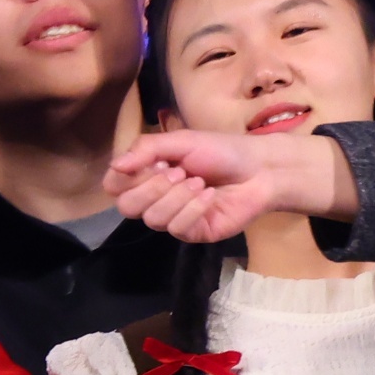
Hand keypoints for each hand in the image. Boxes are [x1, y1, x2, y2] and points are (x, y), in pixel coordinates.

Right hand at [106, 127, 358, 242]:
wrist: (260, 169)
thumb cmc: (221, 151)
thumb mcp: (181, 141)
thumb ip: (146, 149)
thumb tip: (115, 165)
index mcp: (147, 175)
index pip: (114, 186)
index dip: (127, 177)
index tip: (155, 163)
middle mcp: (154, 199)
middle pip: (126, 206)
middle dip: (153, 187)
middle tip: (180, 172)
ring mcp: (171, 218)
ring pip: (152, 218)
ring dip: (178, 197)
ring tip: (200, 182)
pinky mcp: (191, 233)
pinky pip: (177, 228)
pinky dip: (194, 208)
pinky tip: (210, 196)